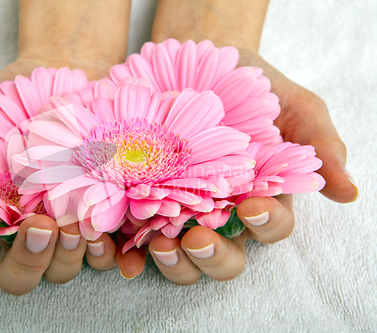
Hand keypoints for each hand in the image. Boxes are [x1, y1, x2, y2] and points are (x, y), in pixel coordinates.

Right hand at [0, 0, 130, 292]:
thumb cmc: (8, 97)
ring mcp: (65, 227)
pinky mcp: (103, 218)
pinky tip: (109, 242)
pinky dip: (108, 257)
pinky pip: (104, 253)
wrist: (66, 74)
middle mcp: (25, 228)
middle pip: (19, 272)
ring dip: (67, 258)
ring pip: (61, 268)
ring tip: (74, 228)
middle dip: (27, 259)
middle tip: (37, 228)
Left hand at [116, 0, 357, 282]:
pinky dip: (130, 257)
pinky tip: (123, 256)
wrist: (184, 61)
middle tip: (199, 238)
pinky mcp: (139, 206)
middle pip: (225, 256)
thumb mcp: (287, 101)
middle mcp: (219, 213)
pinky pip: (135, 243)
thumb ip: (316, 143)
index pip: (271, 227)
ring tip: (161, 245)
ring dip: (174, 262)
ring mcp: (177, 213)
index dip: (267, 224)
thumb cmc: (243, 80)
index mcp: (258, 195)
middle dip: (214, 256)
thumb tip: (347, 191)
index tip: (255, 206)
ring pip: (182, 258)